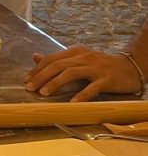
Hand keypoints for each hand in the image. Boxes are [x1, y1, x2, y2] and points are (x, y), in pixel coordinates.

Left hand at [24, 46, 142, 101]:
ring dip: (56, 83)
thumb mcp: (78, 58)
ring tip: (44, 93)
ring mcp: (95, 68)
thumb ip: (57, 59)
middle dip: (41, 76)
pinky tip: (72, 102)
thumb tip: (35, 57)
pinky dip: (82, 94)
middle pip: (58, 65)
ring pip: (71, 73)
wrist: (129, 67)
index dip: (37, 69)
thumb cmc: (100, 65)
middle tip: (30, 88)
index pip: (51, 59)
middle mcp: (83, 58)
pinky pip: (92, 87)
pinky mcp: (107, 79)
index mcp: (74, 52)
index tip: (26, 80)